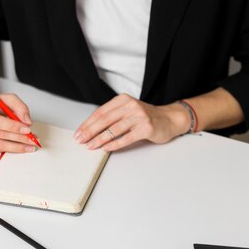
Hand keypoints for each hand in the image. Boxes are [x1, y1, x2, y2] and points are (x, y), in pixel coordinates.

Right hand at [0, 72, 37, 152]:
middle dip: (19, 139)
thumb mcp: (6, 99)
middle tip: (33, 140)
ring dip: (16, 147)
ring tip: (29, 146)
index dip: (13, 127)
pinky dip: (8, 149)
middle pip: (0, 135)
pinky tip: (18, 147)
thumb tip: (27, 122)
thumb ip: (19, 107)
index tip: (27, 130)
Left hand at [73, 93, 189, 151]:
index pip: (100, 112)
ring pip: (114, 129)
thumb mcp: (127, 111)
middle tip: (80, 140)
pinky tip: (106, 148)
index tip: (78, 133)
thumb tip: (90, 130)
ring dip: (100, 139)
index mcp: (123, 100)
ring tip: (90, 146)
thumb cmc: (145, 117)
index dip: (87, 123)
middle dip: (90, 131)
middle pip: (105, 120)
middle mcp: (130, 106)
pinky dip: (114, 144)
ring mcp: (139, 116)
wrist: (169, 119)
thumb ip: (112, 117)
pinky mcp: (146, 128)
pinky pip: (126, 137)